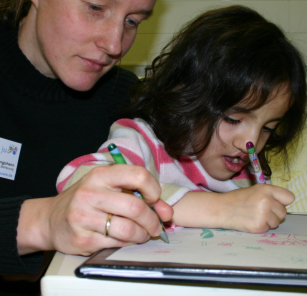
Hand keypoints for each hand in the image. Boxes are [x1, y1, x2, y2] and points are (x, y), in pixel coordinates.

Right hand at [17, 165, 172, 255]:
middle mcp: (90, 193)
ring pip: (128, 229)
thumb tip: (167, 213)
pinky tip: (125, 239)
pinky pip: (117, 244)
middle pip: (136, 207)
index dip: (153, 189)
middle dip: (152, 219)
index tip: (154, 199)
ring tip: (142, 234)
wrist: (52, 219)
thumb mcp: (110, 188)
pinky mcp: (82, 239)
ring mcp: (84, 217)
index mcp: (100, 175)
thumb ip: (140, 196)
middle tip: (155, 225)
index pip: (138, 175)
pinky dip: (128, 243)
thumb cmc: (88, 200)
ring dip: (142, 234)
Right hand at [222, 184, 293, 232]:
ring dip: (267, 221)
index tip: (275, 203)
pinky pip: (268, 229)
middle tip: (259, 211)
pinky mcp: (259, 226)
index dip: (282, 202)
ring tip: (254, 216)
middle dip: (274, 213)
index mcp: (266, 189)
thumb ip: (269, 195)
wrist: (221, 208)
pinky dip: (260, 227)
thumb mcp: (254, 190)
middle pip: (283, 212)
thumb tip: (282, 204)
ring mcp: (264, 214)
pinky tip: (250, 221)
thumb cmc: (236, 199)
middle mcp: (267, 200)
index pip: (289, 197)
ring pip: (277, 222)